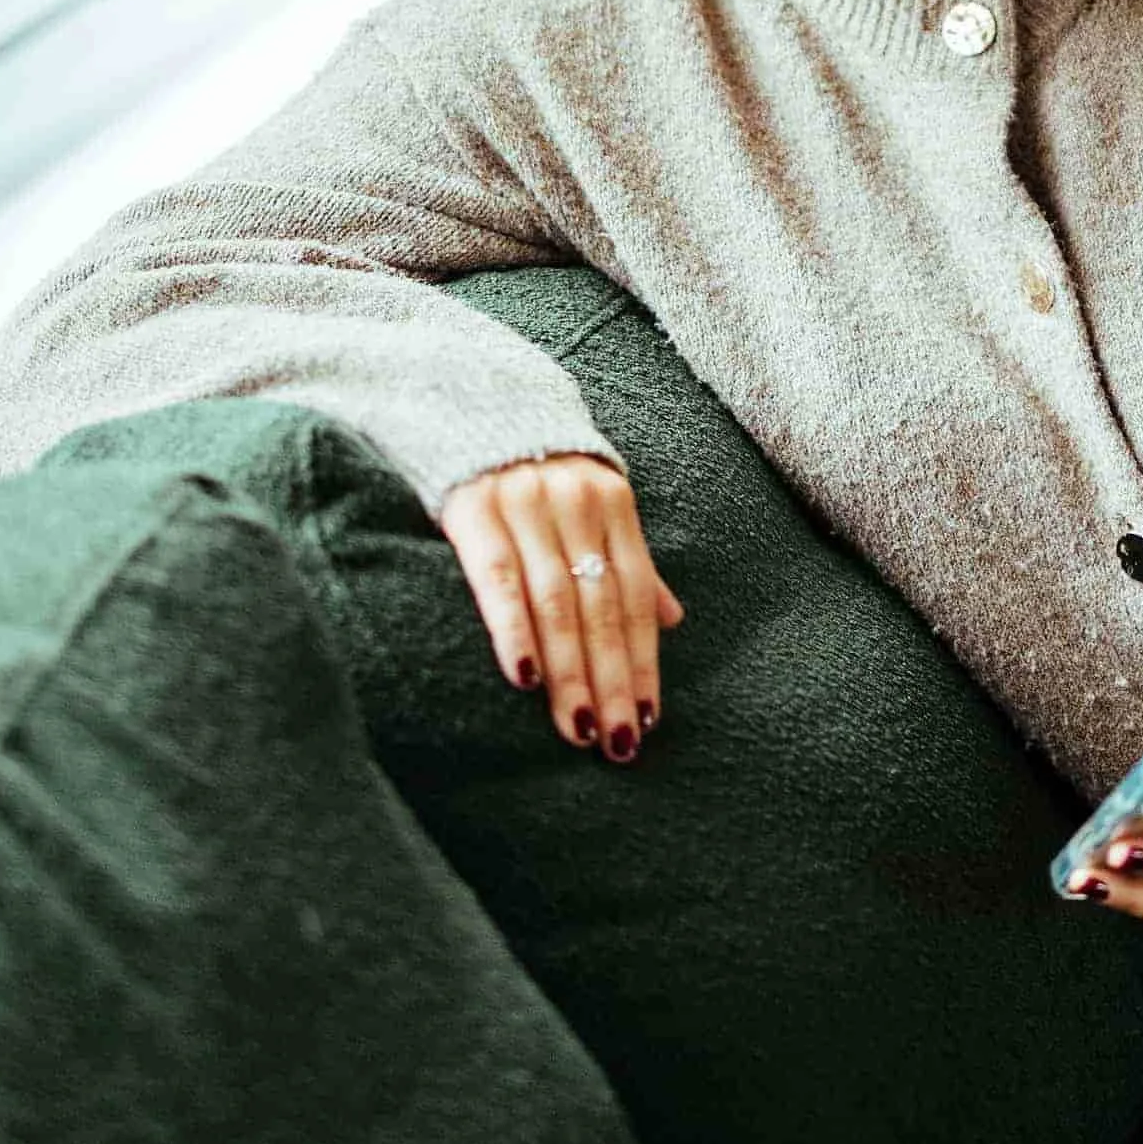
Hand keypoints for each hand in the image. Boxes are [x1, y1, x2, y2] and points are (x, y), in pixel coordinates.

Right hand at [439, 451, 684, 760]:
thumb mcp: (593, 503)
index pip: (636, 596)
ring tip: (578, 729)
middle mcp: (576, 503)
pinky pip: (498, 578)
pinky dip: (515, 629)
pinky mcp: (474, 508)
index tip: (648, 720)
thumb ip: (627, 560)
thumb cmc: (538, 471)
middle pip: (602, 607)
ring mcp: (525, 503)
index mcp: (613, 504)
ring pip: (557, 602)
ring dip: (570, 672)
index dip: (644, 660)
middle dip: (613, 680)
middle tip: (618, 744)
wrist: (468, 399)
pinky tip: (526, 678)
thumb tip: (674, 621)